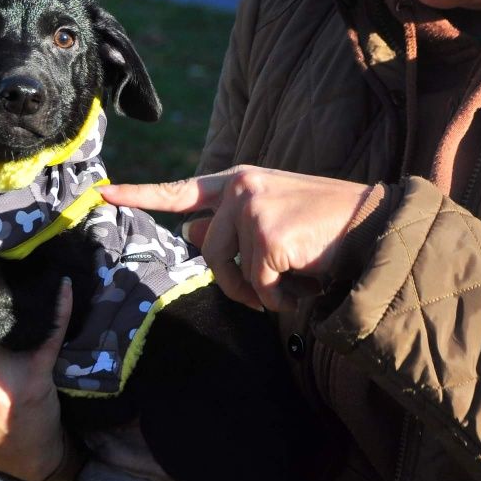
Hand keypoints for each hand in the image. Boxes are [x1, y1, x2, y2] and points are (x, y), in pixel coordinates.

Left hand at [102, 167, 371, 311]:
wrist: (375, 225)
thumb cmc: (324, 224)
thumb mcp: (270, 216)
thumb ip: (227, 223)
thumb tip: (186, 230)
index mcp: (239, 181)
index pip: (181, 191)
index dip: (141, 195)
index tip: (105, 194)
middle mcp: (241, 188)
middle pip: (206, 251)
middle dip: (232, 282)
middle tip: (265, 292)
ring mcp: (253, 210)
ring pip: (230, 273)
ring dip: (259, 292)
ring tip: (291, 281)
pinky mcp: (267, 237)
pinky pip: (258, 287)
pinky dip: (280, 298)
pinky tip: (304, 284)